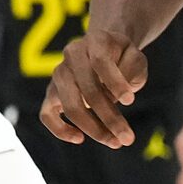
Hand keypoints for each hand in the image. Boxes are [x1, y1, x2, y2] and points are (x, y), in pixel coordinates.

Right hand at [41, 30, 146, 148]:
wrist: (105, 51)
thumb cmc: (122, 57)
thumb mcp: (136, 58)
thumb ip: (131, 70)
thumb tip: (116, 98)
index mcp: (94, 41)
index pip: (100, 62)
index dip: (115, 82)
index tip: (130, 101)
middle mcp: (72, 56)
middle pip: (87, 90)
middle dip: (110, 117)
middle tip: (128, 138)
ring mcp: (59, 74)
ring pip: (70, 106)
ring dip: (93, 128)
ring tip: (114, 142)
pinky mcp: (52, 93)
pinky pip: (46, 114)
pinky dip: (60, 129)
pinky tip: (79, 139)